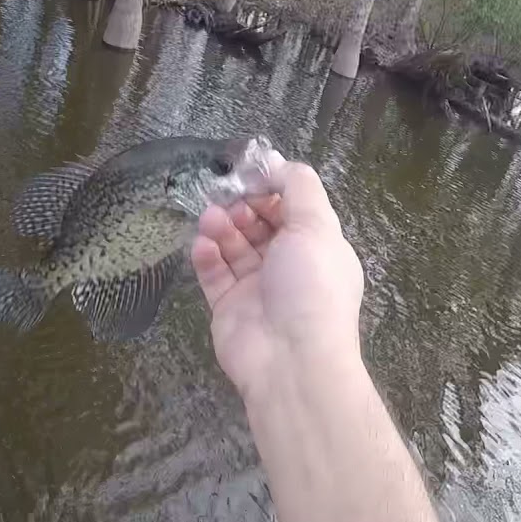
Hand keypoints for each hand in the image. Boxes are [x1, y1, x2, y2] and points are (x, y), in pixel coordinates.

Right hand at [191, 160, 364, 399]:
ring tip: (210, 218)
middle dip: (243, 207)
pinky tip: (202, 244)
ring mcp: (257, 288)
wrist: (291, 360)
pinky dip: (207, 255)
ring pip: (234, 246)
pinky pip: (214, 274)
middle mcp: (289, 267)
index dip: (271, 190)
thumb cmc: (310, 287)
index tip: (250, 176)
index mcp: (318, 248)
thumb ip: (298, 186)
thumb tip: (275, 161)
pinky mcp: (228, 307)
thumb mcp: (316, 225)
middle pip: (260, 225)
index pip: (292, 208)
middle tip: (227, 199)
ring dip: (221, 227)